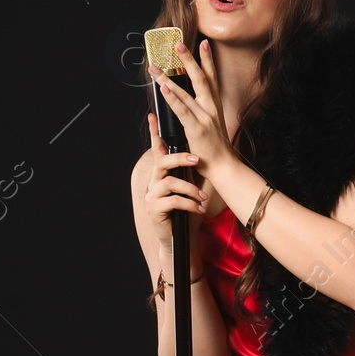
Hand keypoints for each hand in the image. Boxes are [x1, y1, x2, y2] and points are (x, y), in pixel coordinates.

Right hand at [145, 113, 209, 276]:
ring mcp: (152, 196)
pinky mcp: (154, 209)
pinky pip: (173, 201)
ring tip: (202, 198)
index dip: (154, 133)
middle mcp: (154, 182)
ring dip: (190, 189)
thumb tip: (201, 151)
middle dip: (179, 159)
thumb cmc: (188, 212)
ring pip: (169, 182)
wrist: (183, 239)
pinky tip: (198, 209)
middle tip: (196, 159)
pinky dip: (189, 204)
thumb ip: (192, 171)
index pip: (157, 150)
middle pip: (162, 162)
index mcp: (162, 174)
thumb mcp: (193, 188)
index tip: (153, 116)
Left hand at [148, 38, 229, 168]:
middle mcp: (211, 107)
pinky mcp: (196, 128)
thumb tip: (190, 101)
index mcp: (215, 105)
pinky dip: (172, 98)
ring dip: (168, 78)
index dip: (207, 59)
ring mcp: (204, 117)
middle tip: (178, 44)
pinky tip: (164, 88)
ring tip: (156, 67)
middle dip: (188, 60)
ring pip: (184, 92)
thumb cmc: (214, 148)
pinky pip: (181, 110)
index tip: (204, 43)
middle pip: (199, 78)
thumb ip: (203, 111)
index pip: (211, 77)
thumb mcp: (212, 124)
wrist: (224, 166)